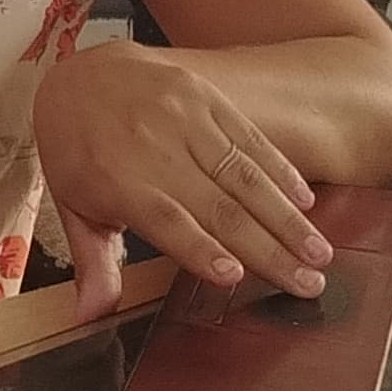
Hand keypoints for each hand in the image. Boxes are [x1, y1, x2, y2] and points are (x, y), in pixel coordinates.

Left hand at [35, 43, 332, 317]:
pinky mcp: (206, 97)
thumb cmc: (77, 150)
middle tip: (308, 284)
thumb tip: (89, 317)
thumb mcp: (72, 206)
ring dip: (287, 217)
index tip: (235, 276)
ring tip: (319, 253)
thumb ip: (92, 262)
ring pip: (245, 174)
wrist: (81, 73)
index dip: (201, 248)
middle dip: (269, 249)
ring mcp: (184, 118)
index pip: (167, 220)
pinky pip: (250, 138)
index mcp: (117, 180)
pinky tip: (306, 202)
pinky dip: (281, 171)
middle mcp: (155, 148)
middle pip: (220, 205)